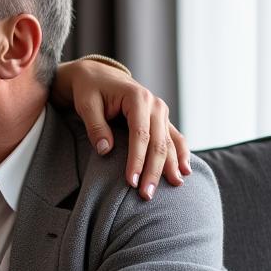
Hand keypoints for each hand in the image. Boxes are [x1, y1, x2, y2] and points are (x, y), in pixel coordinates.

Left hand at [52, 58, 190, 198]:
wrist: (98, 75)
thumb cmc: (89, 90)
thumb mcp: (86, 104)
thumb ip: (96, 126)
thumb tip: (106, 150)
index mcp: (138, 98)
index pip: (140, 135)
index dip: (137, 160)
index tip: (132, 181)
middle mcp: (155, 104)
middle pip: (158, 142)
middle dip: (154, 170)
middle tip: (147, 195)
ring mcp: (161, 112)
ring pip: (169, 142)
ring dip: (171, 166)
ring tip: (173, 187)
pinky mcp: (161, 119)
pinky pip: (174, 138)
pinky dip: (181, 154)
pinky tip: (184, 171)